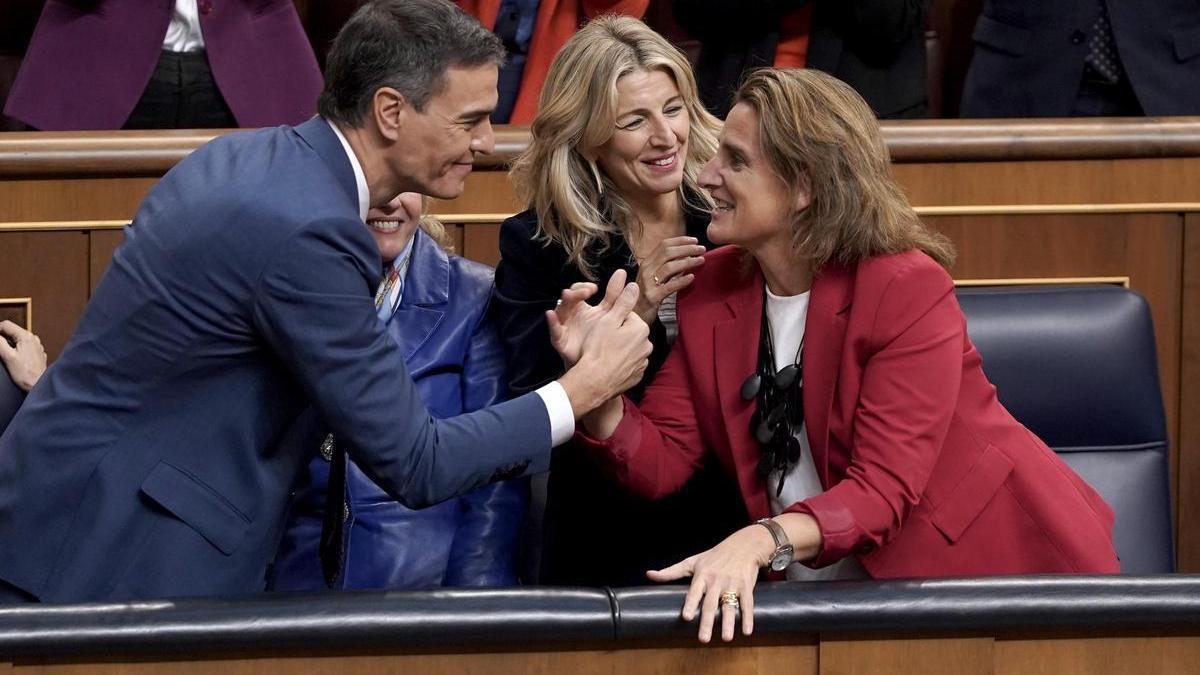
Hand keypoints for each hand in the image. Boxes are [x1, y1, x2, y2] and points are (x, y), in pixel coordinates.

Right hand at [0, 321, 46, 392]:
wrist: (38, 384)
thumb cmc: (25, 373)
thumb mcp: (8, 356)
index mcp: (26, 337)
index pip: (6, 325)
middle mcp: (34, 339)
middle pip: (13, 331)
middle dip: (1, 335)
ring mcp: (37, 345)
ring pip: (18, 338)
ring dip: (9, 341)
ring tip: (3, 350)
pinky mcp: (37, 352)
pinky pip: (24, 345)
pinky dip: (16, 347)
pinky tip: (13, 355)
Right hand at [555, 272, 652, 416]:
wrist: (595, 381)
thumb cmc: (598, 348)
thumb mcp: (608, 320)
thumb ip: (623, 301)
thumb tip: (634, 285)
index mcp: (641, 328)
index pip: (628, 316)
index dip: (613, 319)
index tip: (603, 326)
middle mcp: (647, 345)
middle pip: (630, 332)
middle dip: (618, 334)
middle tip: (601, 340)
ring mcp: (643, 362)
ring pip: (630, 349)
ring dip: (620, 349)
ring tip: (604, 354)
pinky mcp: (637, 376)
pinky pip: (629, 364)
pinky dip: (621, 363)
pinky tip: (609, 365)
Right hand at [634, 236, 704, 325]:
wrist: (633, 315)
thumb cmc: (646, 295)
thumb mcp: (653, 277)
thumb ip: (666, 266)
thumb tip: (687, 255)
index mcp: (647, 263)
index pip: (663, 245)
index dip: (680, 240)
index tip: (695, 240)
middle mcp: (646, 270)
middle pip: (668, 253)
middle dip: (687, 248)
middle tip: (702, 249)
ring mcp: (648, 283)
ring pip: (669, 267)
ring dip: (687, 262)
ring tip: (701, 260)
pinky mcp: (653, 297)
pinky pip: (669, 286)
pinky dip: (682, 281)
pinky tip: (692, 278)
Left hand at [646, 524, 775, 642]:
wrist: (744, 545)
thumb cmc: (714, 555)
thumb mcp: (692, 561)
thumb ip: (671, 571)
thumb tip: (648, 574)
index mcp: (702, 575)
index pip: (694, 592)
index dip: (690, 604)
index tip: (686, 617)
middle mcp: (716, 580)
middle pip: (710, 604)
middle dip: (707, 622)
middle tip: (703, 639)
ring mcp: (732, 583)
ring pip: (729, 605)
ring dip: (728, 623)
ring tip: (726, 638)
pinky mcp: (746, 586)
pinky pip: (747, 603)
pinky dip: (747, 617)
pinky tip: (746, 631)